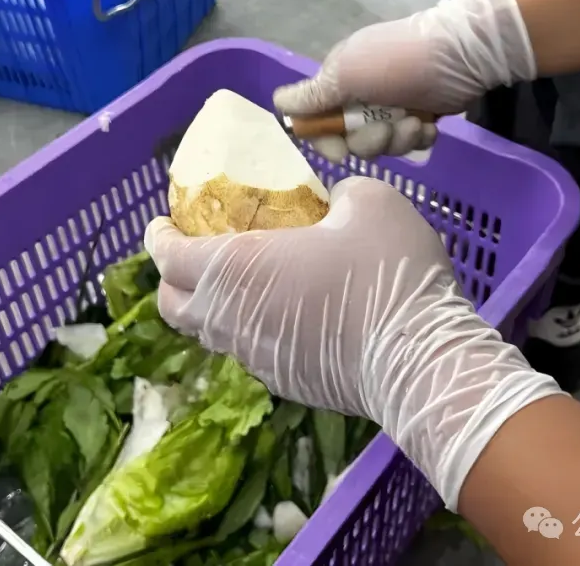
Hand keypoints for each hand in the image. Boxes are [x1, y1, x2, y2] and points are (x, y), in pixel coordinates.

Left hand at [144, 176, 561, 508]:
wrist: (422, 360)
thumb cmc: (386, 270)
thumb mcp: (368, 201)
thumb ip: (337, 194)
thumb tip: (333, 202)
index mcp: (235, 268)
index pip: (166, 256)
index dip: (157, 236)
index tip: (161, 222)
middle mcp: (232, 319)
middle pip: (173, 305)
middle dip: (173, 277)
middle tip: (197, 252)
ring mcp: (257, 359)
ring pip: (211, 334)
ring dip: (212, 306)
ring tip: (244, 282)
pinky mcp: (287, 384)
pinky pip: (251, 353)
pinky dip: (251, 331)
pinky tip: (288, 314)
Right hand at [274, 0, 536, 161]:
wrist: (462, 53)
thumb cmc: (398, 61)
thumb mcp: (348, 74)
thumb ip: (313, 95)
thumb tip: (277, 104)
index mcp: (339, 81)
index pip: (316, 122)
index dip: (325, 139)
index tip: (341, 149)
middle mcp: (361, 96)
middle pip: (350, 140)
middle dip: (371, 140)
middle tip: (390, 128)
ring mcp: (391, 107)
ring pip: (382, 145)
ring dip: (399, 139)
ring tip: (416, 121)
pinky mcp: (419, 116)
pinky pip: (410, 142)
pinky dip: (420, 137)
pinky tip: (431, 124)